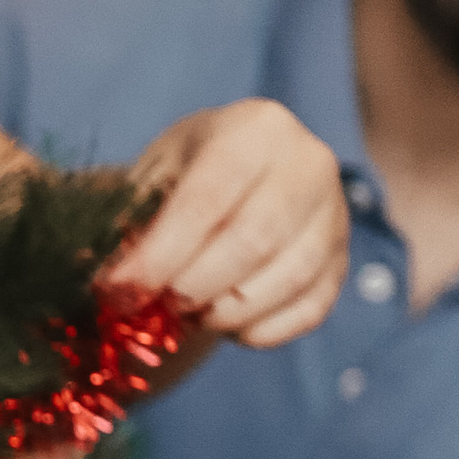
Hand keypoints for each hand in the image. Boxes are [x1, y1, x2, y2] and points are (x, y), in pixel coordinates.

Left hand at [109, 100, 347, 345]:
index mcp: (256, 127)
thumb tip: (114, 283)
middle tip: (156, 305)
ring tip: (189, 313)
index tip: (120, 293)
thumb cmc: (185, 176)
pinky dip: (262, 330)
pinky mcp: (344, 260)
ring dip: (227, 312)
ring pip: (287, 279)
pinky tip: (228, 326)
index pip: (207, 200)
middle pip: (253, 241)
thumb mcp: (151, 179)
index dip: (160, 255)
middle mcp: (309, 162)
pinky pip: (310, 309)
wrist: (237, 179)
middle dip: (193, 286)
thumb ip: (133, 223)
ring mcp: (335, 213)